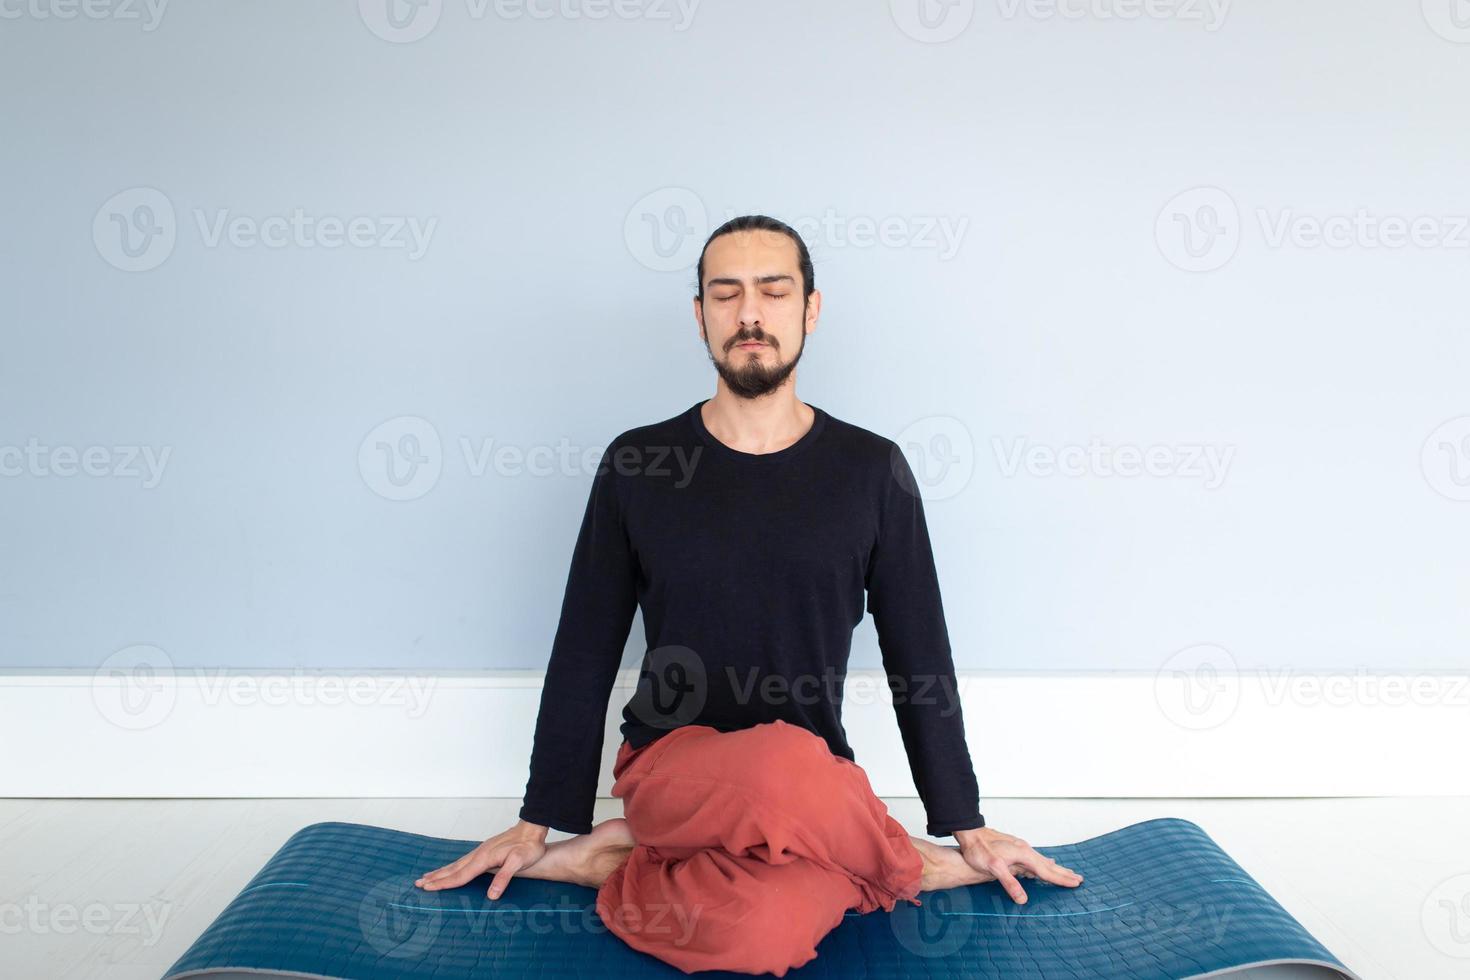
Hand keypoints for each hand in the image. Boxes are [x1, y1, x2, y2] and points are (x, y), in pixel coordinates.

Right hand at [414, 820, 549, 899]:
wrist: (532, 829)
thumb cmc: (528, 846)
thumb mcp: (519, 862)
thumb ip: (503, 878)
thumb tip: (491, 896)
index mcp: (484, 858)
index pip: (460, 875)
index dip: (444, 883)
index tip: (428, 888)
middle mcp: (478, 854)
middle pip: (453, 869)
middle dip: (436, 877)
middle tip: (418, 884)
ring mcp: (480, 852)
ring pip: (456, 865)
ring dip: (441, 872)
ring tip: (427, 876)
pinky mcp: (485, 851)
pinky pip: (463, 862)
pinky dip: (453, 867)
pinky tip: (451, 869)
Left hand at [952, 826, 1083, 904]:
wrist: (969, 833)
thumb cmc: (978, 849)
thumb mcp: (993, 867)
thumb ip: (1009, 882)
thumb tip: (1023, 899)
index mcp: (1023, 854)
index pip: (1046, 871)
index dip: (1061, 879)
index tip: (1076, 884)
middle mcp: (1024, 850)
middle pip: (1048, 865)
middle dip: (1063, 873)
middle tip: (1079, 879)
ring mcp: (1019, 849)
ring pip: (1042, 862)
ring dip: (1055, 869)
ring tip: (1067, 873)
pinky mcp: (1014, 850)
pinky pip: (1034, 860)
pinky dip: (1043, 865)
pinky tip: (1044, 865)